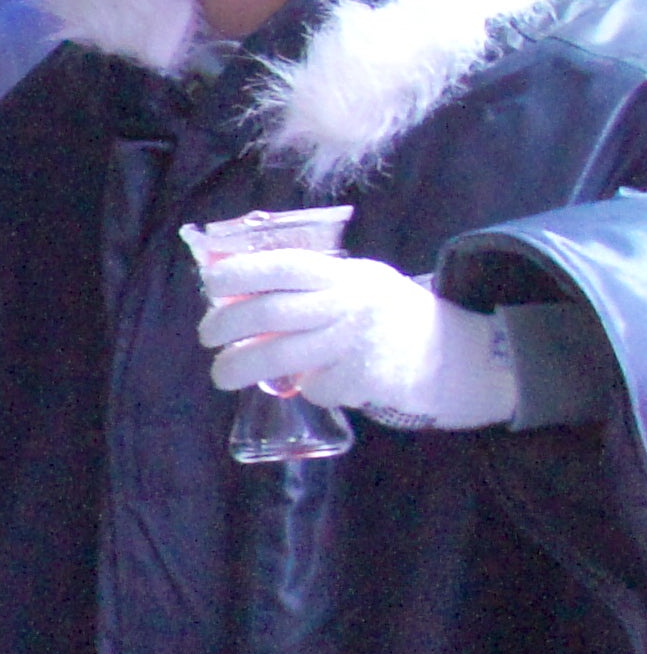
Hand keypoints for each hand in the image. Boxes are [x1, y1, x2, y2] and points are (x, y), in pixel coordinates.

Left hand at [196, 249, 517, 427]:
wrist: (446, 353)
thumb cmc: (381, 313)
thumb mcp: (352, 283)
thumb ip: (307, 284)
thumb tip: (233, 290)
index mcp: (344, 274)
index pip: (286, 265)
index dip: (242, 272)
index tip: (210, 282)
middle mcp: (350, 304)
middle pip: (272, 314)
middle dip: (227, 326)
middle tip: (207, 336)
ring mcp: (357, 344)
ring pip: (280, 357)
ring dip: (240, 367)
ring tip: (223, 374)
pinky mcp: (363, 381)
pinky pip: (313, 387)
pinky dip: (303, 388)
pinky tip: (312, 382)